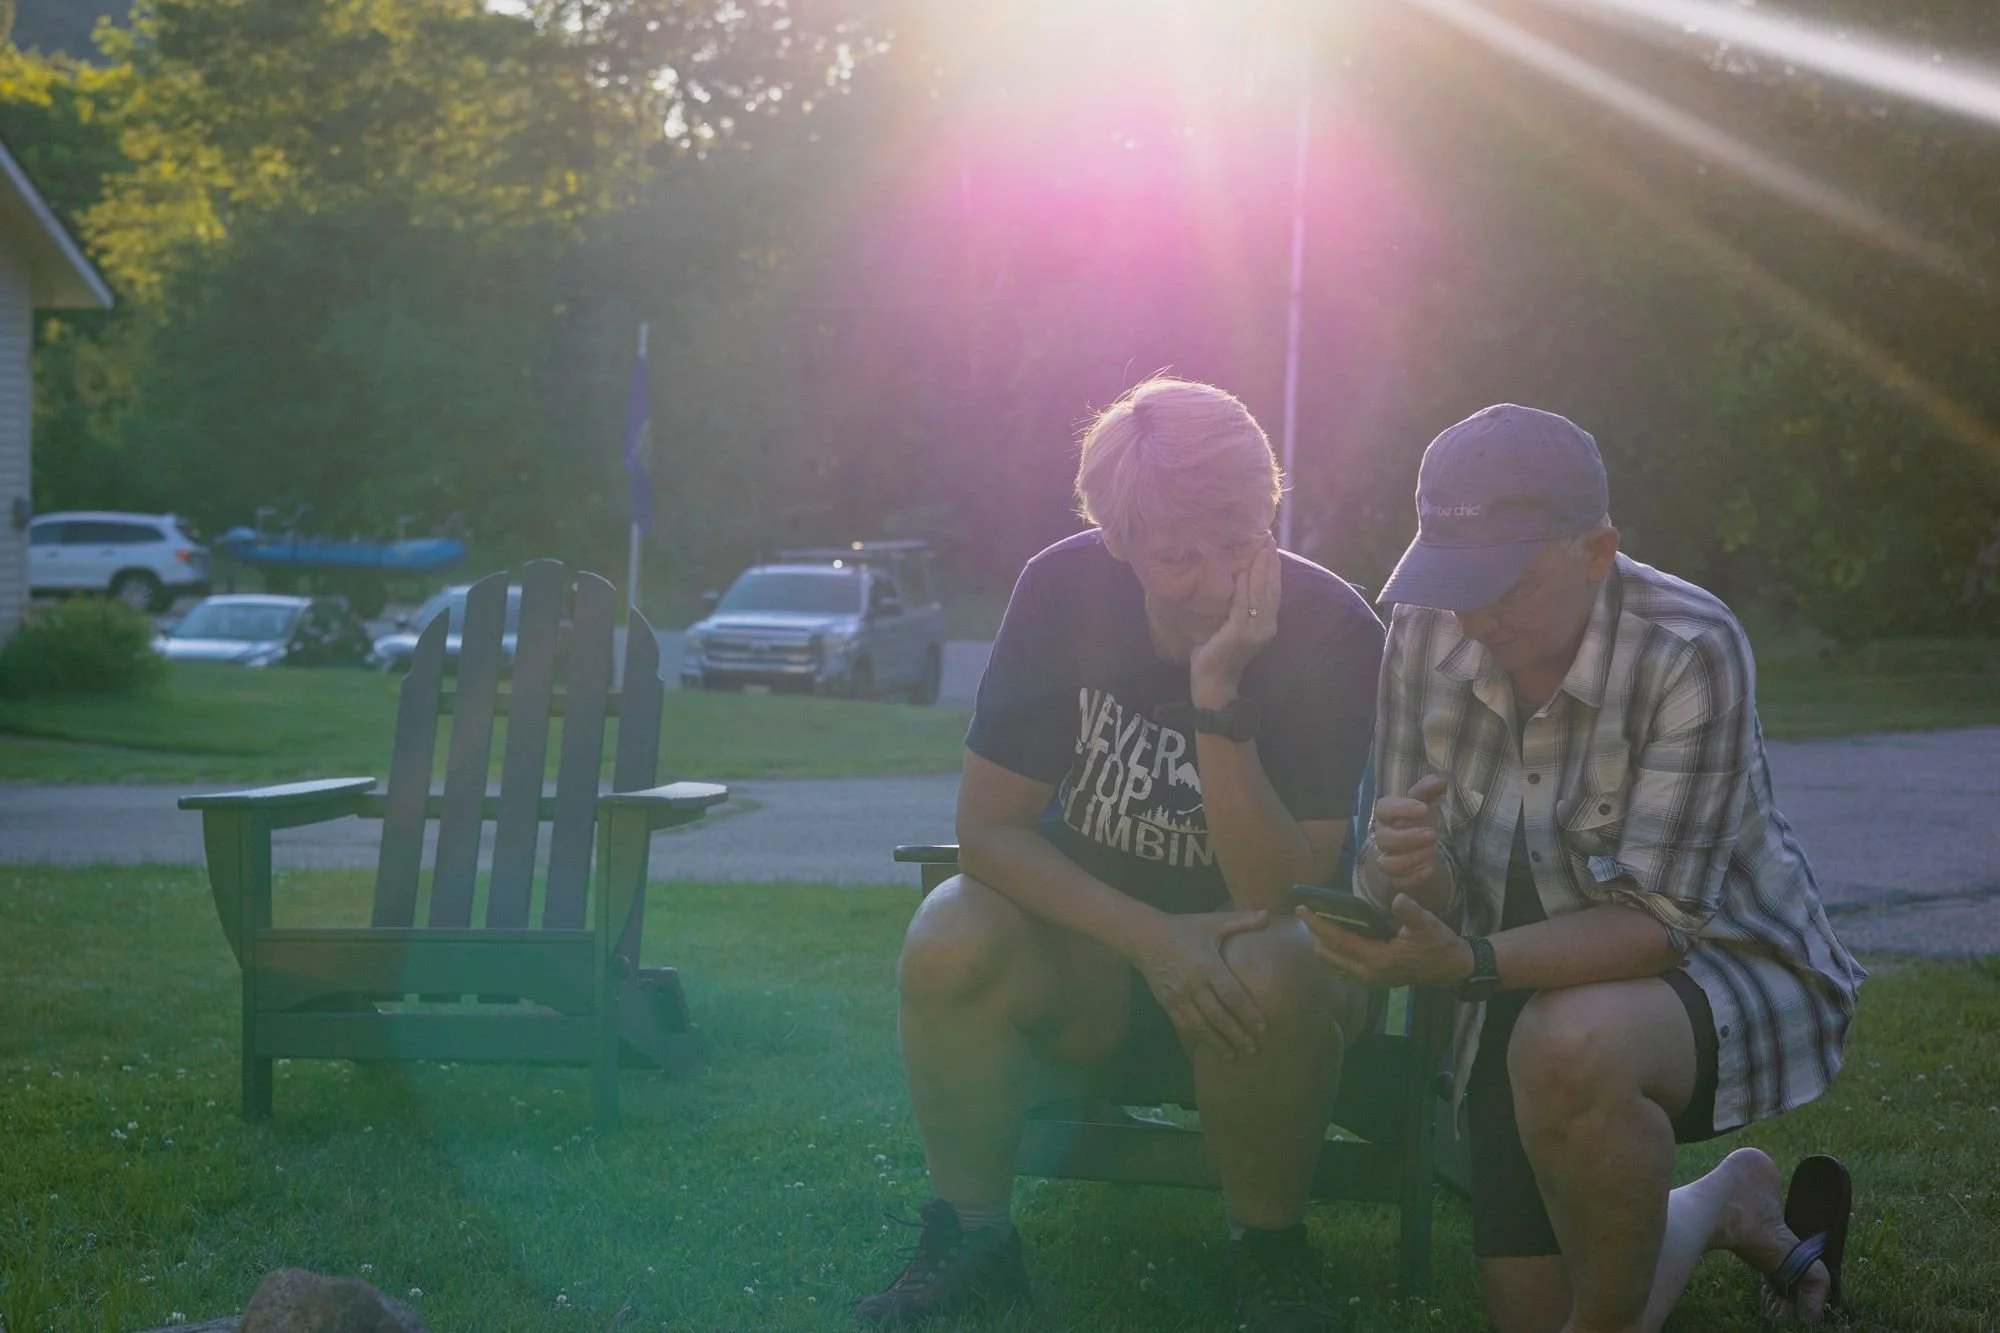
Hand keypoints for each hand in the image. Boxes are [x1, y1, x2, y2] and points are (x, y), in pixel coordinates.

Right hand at [1131, 908, 1270, 1058]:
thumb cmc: (1182, 929)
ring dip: (1218, 1041)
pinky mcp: (1167, 1003)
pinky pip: (1184, 1025)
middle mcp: (1194, 986)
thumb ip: (1240, 920)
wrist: (1145, 937)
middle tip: (1253, 1049)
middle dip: (1237, 1034)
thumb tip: (1268, 914)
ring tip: (1233, 1054)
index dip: (1248, 1013)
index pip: (1232, 995)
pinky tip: (1208, 1046)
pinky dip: (1197, 1038)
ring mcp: (1179, 997)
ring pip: (1201, 1025)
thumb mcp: (1211, 922)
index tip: (1262, 1027)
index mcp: (1208, 966)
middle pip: (1219, 1016)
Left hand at [1189, 534, 1279, 709]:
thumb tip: (1237, 579)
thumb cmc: (1218, 654)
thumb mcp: (1232, 626)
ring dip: (1261, 569)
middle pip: (1271, 589)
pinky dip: (1243, 588)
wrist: (1213, 683)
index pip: (1273, 591)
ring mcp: (1254, 632)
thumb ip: (1239, 608)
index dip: (1273, 568)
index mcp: (1266, 624)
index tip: (1271, 546)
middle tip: (1268, 539)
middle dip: (1270, 563)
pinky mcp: (1239, 634)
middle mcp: (1265, 627)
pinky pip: (1242, 606)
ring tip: (1261, 548)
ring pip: (1260, 594)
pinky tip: (1242, 571)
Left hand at [1297, 893, 1472, 988]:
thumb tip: (1398, 898)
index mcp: (1378, 959)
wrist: (1451, 969)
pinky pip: (1343, 964)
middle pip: (1329, 954)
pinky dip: (1333, 949)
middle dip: (1314, 934)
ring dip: (1322, 943)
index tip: (1302, 909)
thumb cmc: (1439, 945)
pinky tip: (1336, 934)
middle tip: (1307, 912)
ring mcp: (1370, 978)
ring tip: (1316, 922)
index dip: (1318, 925)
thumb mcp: (1428, 925)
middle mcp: (1368, 972)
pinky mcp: (1373, 977)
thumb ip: (1411, 913)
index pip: (1338, 941)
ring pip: (1334, 962)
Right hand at [1371, 774, 1446, 891]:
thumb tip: (1440, 779)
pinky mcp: (1395, 878)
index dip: (1401, 809)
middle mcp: (1382, 838)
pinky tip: (1429, 869)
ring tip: (1432, 851)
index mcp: (1387, 816)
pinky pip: (1398, 882)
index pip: (1383, 809)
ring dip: (1411, 859)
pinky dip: (1414, 877)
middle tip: (1432, 835)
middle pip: (1384, 840)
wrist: (1412, 848)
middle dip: (1408, 838)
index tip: (1423, 808)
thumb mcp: (1422, 804)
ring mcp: (1387, 859)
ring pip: (1388, 864)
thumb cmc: (1415, 821)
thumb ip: (1427, 791)